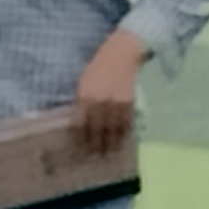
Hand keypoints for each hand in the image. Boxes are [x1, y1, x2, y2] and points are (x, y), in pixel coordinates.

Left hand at [71, 34, 146, 155]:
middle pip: (96, 130)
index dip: (80, 139)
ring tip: (108, 153)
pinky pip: (126, 122)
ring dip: (110, 144)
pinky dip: (123, 134)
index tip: (80, 149)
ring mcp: (116, 102)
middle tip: (94, 156)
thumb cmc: (99, 66)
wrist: (122, 52)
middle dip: (95, 146)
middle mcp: (99, 101)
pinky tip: (121, 141)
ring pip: (112, 129)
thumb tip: (79, 123)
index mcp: (84, 95)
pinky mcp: (129, 101)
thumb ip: (81, 101)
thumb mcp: (84, 82)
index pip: (80, 124)